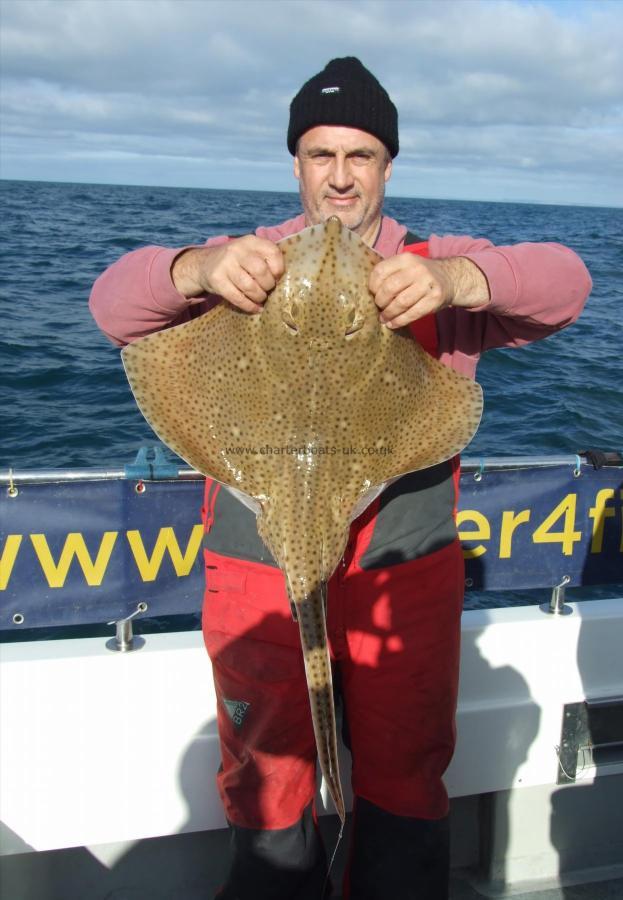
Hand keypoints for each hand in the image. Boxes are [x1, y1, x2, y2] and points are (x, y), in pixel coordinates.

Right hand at [172, 236, 284, 312]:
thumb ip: (266, 260)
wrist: (205, 264)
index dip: (279, 269)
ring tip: (261, 299)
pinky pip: (237, 298)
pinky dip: (249, 306)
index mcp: (250, 241)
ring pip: (250, 287)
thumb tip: (286, 280)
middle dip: (268, 286)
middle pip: (261, 272)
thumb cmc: (237, 261)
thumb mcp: (250, 252)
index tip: (277, 278)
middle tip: (268, 291)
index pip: (273, 252)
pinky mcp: (216, 280)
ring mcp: (225, 264)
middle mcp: (237, 250)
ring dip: (259, 297)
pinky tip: (255, 308)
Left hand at [369, 254, 488, 327]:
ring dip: (388, 314)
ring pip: (400, 303)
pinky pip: (412, 314)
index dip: (372, 285)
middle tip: (379, 307)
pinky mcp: (434, 299)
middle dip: (380, 301)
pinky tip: (393, 324)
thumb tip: (369, 294)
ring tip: (384, 318)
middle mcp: (417, 269)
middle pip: (390, 288)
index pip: (381, 271)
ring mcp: (427, 284)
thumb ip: (390, 274)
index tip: (372, 294)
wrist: (449, 278)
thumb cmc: (420, 275)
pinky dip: (399, 321)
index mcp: (406, 258)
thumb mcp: (407, 266)